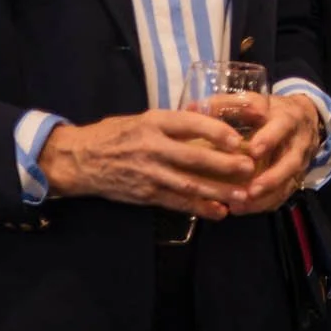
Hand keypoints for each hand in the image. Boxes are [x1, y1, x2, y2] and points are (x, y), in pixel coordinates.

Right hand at [37, 110, 254, 219]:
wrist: (80, 159)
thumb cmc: (115, 134)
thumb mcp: (143, 118)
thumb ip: (173, 123)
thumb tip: (209, 122)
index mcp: (153, 122)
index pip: (190, 123)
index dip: (215, 131)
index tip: (238, 138)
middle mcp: (152, 147)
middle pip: (193, 156)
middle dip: (224, 164)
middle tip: (250, 167)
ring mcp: (148, 173)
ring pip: (188, 184)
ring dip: (218, 191)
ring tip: (242, 195)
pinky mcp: (145, 194)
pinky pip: (176, 202)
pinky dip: (199, 208)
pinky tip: (219, 211)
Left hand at [229, 93, 324, 214]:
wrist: (306, 119)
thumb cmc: (272, 110)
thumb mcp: (254, 100)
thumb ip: (227, 104)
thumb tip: (193, 108)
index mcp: (288, 119)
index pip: (282, 128)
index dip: (270, 139)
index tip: (253, 150)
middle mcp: (298, 143)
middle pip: (290, 163)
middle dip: (272, 178)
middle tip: (249, 191)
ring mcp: (300, 164)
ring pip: (288, 184)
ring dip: (266, 196)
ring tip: (241, 205)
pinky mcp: (296, 178)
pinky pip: (283, 195)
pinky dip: (264, 204)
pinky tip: (243, 209)